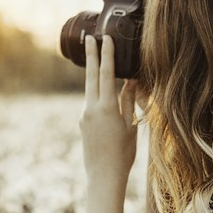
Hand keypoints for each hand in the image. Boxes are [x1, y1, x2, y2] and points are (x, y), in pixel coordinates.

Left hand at [79, 33, 138, 188]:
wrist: (103, 176)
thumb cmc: (123, 154)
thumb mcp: (130, 126)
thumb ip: (127, 101)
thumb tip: (129, 81)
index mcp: (106, 107)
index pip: (106, 74)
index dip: (106, 54)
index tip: (105, 38)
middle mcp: (91, 108)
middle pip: (90, 75)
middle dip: (91, 55)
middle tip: (89, 37)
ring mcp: (84, 115)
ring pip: (90, 89)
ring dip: (93, 73)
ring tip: (96, 56)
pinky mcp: (82, 122)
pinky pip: (90, 103)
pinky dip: (96, 93)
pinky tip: (104, 94)